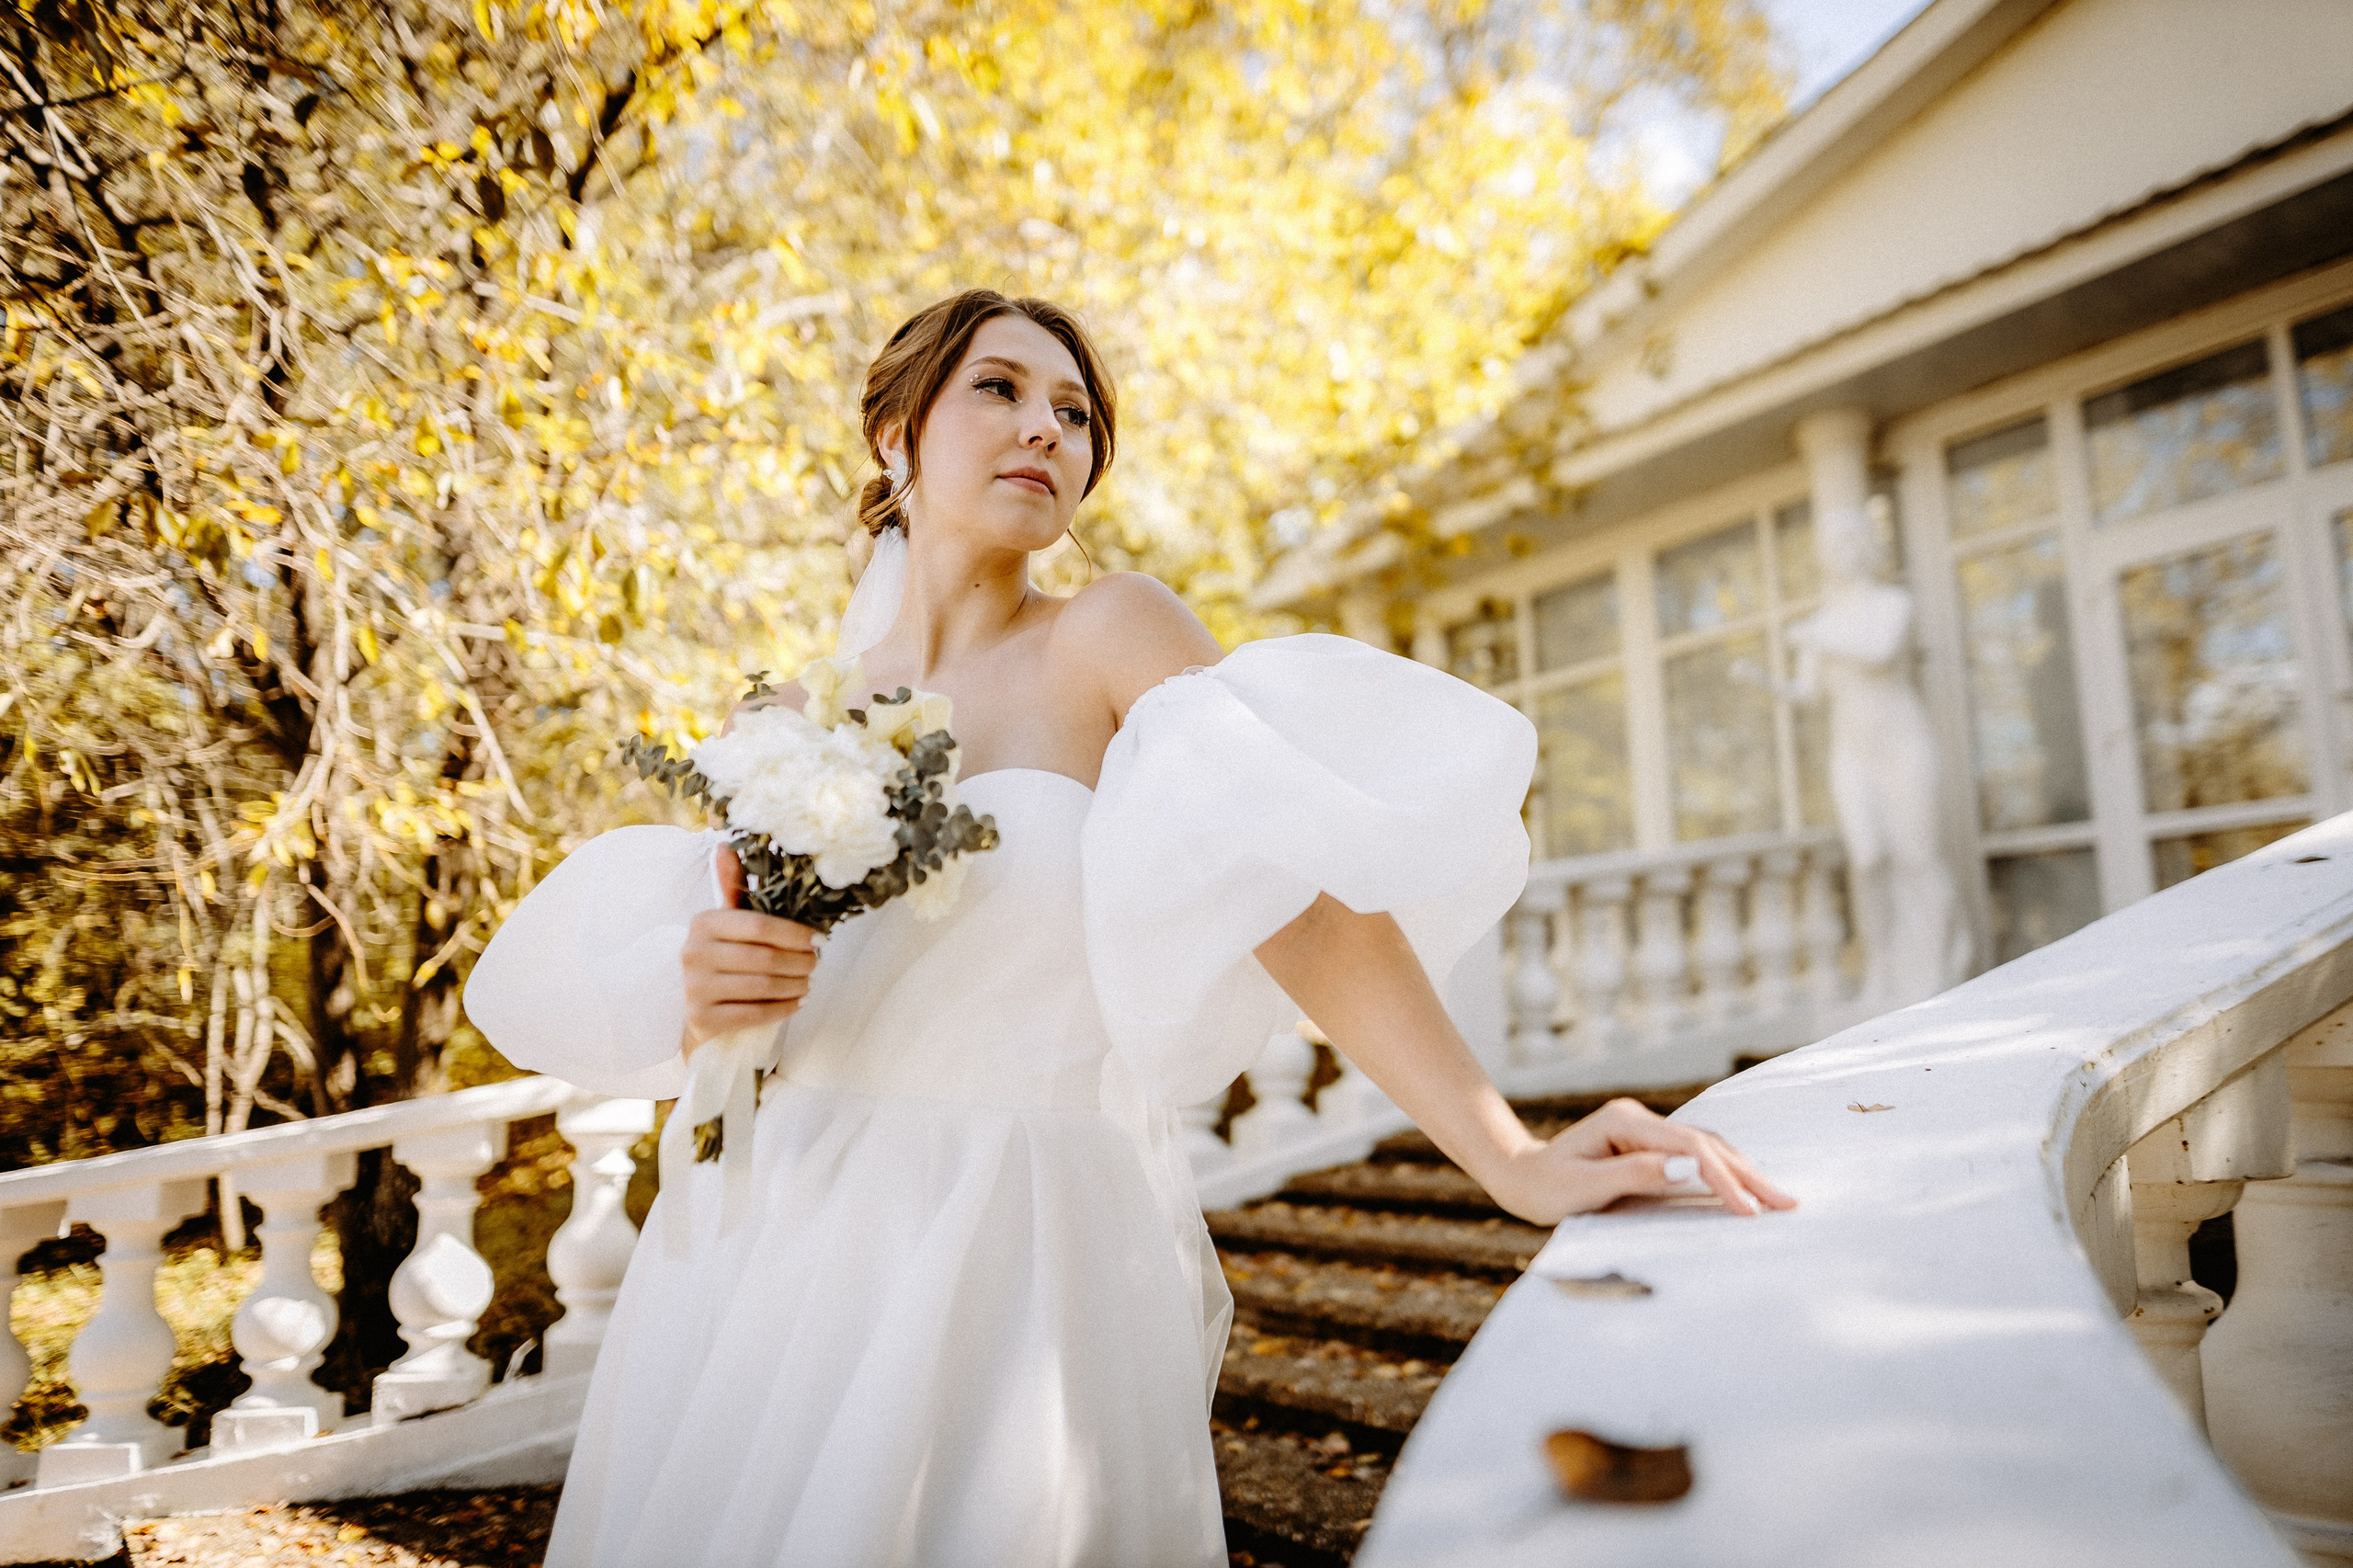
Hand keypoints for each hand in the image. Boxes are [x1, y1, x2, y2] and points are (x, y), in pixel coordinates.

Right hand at [680, 844, 817, 1055]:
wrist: (702, 1011)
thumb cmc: (726, 959)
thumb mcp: (730, 921)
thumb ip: (732, 886)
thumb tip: (725, 844)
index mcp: (703, 923)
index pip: (758, 925)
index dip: (794, 933)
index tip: (819, 939)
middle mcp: (693, 953)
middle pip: (764, 957)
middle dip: (799, 962)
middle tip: (816, 963)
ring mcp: (694, 988)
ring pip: (762, 986)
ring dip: (795, 985)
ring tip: (808, 982)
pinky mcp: (700, 1019)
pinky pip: (754, 1014)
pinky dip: (782, 1009)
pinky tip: (796, 1002)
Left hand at [1482, 1098, 1796, 1224]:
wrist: (1520, 1177)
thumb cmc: (1544, 1188)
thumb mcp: (1582, 1189)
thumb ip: (1634, 1176)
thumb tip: (1688, 1168)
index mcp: (1624, 1123)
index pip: (1689, 1148)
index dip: (1722, 1178)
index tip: (1749, 1210)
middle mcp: (1639, 1119)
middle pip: (1706, 1143)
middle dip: (1747, 1174)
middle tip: (1788, 1205)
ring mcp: (1646, 1130)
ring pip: (1706, 1147)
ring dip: (1742, 1173)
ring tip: (1779, 1200)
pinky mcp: (1649, 1145)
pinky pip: (1695, 1157)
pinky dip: (1724, 1173)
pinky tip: (1746, 1189)